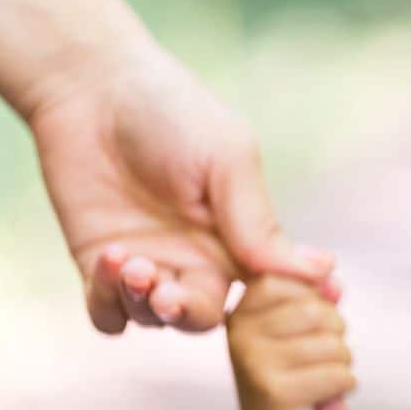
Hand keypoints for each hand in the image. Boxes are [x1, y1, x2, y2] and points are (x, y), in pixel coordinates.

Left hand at [26, 40, 335, 332]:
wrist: (90, 88)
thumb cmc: (173, 114)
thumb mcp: (228, 161)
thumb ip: (260, 223)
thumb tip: (320, 270)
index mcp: (241, 238)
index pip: (272, 292)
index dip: (284, 310)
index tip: (289, 310)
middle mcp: (199, 259)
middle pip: (207, 318)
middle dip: (190, 313)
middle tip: (170, 293)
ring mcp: (150, 264)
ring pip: (158, 321)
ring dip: (146, 303)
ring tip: (132, 262)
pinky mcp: (99, 266)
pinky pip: (109, 317)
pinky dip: (109, 304)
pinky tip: (111, 260)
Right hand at [226, 274, 356, 409]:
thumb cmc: (298, 372)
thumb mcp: (308, 326)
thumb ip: (320, 296)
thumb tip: (334, 283)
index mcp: (244, 309)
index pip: (291, 279)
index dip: (318, 299)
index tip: (311, 324)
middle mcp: (241, 333)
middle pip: (316, 310)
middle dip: (335, 332)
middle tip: (320, 356)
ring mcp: (254, 363)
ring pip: (333, 345)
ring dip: (343, 363)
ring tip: (321, 377)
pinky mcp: (274, 393)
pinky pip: (338, 376)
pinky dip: (344, 386)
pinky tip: (324, 397)